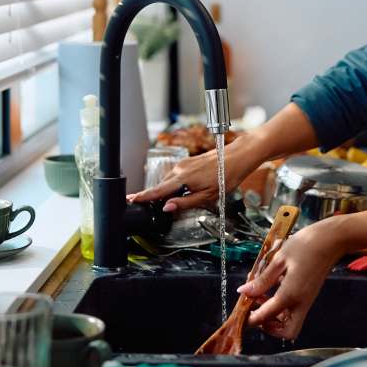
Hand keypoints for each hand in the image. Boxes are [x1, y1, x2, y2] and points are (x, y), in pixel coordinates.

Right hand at [128, 133, 262, 211]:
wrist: (236, 158)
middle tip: (143, 205)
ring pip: (168, 181)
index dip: (143, 196)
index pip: (157, 190)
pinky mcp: (188, 162)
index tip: (130, 199)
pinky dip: (172, 184)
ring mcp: (184, 164)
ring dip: (164, 190)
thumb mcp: (207, 196)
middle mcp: (180, 169)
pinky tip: (180, 190)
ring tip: (163, 202)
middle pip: (161, 186)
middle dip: (153, 196)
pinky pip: (175, 175)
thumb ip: (185, 203)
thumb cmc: (225, 177)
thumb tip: (167, 207)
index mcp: (183, 178)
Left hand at [238, 219, 347, 339]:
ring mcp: (307, 301)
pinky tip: (273, 288)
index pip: (267, 315)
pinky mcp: (309, 295)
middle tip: (256, 311)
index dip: (251, 318)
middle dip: (269, 327)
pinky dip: (282, 307)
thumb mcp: (279, 260)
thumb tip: (244, 292)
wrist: (332, 240)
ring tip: (261, 297)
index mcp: (291, 295)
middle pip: (286, 332)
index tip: (240, 315)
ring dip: (274, 317)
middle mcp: (301, 303)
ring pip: (291, 323)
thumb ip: (262, 279)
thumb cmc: (305, 246)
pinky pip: (294, 310)